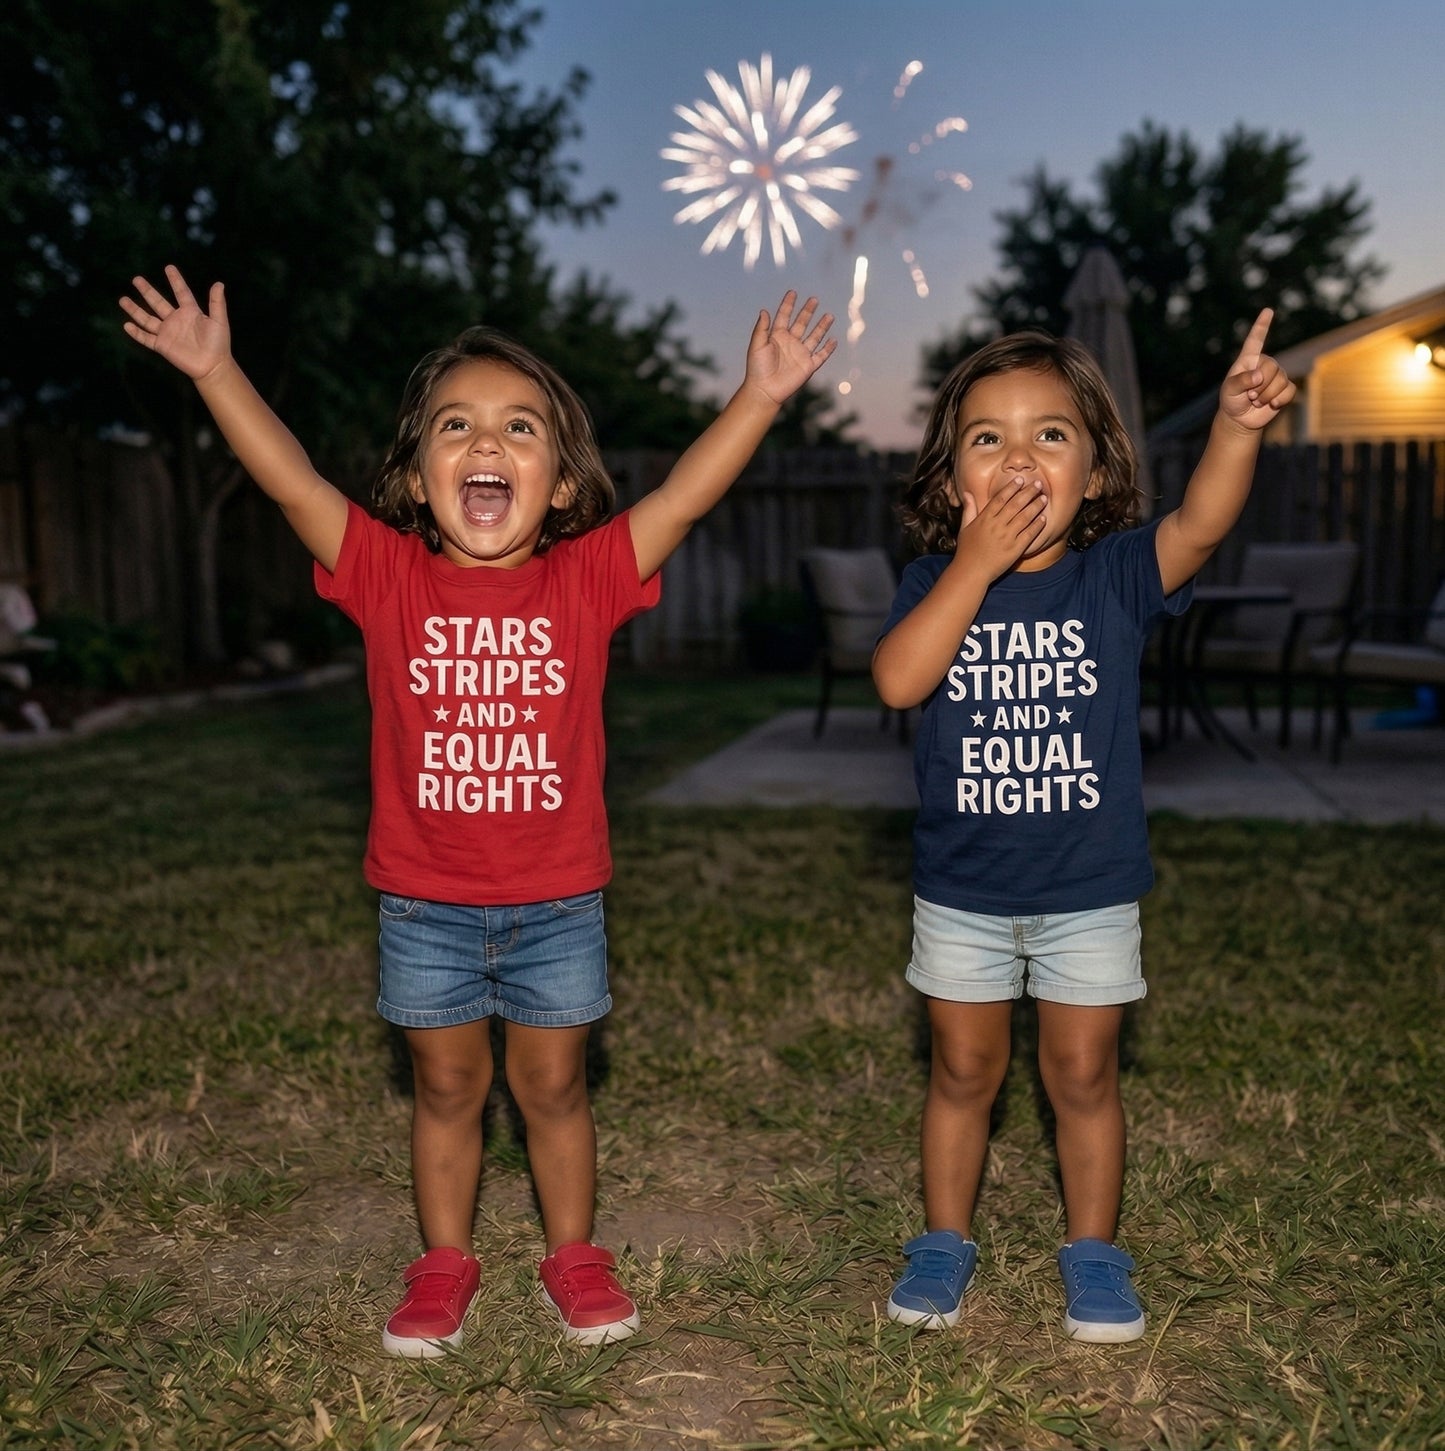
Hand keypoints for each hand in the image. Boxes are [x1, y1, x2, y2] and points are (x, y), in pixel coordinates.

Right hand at [119, 264, 231, 382]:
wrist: (213, 366)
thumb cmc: (218, 344)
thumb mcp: (219, 321)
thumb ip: (217, 303)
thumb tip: (219, 283)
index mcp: (190, 312)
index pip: (181, 293)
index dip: (175, 280)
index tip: (168, 267)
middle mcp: (176, 320)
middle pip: (158, 302)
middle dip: (147, 291)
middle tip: (136, 279)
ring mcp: (167, 333)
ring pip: (147, 319)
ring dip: (135, 310)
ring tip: (122, 299)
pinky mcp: (162, 346)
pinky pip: (146, 338)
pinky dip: (136, 333)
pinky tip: (126, 325)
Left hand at [743, 290, 836, 404]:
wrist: (765, 390)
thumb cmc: (757, 368)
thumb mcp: (757, 345)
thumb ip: (761, 328)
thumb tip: (764, 311)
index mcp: (777, 336)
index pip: (784, 316)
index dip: (788, 305)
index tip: (793, 292)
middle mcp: (790, 343)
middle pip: (802, 323)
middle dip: (808, 311)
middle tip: (814, 299)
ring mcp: (800, 354)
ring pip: (814, 337)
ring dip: (822, 326)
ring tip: (829, 316)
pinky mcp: (808, 366)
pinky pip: (821, 356)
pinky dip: (828, 348)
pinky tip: (833, 340)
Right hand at [955, 477, 1047, 578]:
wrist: (971, 572)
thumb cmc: (966, 551)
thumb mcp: (964, 527)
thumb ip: (969, 509)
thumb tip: (967, 493)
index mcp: (984, 519)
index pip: (1000, 498)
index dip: (1011, 488)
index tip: (1019, 479)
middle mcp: (996, 526)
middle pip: (1015, 504)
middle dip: (1028, 492)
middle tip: (1037, 484)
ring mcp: (1006, 537)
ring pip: (1024, 517)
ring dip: (1035, 506)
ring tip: (1043, 498)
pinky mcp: (1015, 549)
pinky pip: (1029, 534)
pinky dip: (1037, 526)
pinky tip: (1043, 519)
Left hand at [1219, 308, 1296, 430]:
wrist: (1240, 419)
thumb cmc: (1231, 401)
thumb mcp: (1229, 391)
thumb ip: (1240, 381)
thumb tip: (1259, 376)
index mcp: (1248, 360)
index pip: (1255, 340)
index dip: (1261, 326)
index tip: (1268, 311)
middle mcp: (1264, 364)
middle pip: (1272, 367)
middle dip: (1260, 385)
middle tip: (1250, 396)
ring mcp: (1276, 375)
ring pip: (1281, 380)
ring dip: (1267, 396)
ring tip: (1256, 401)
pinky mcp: (1285, 388)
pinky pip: (1289, 391)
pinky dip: (1279, 400)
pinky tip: (1271, 405)